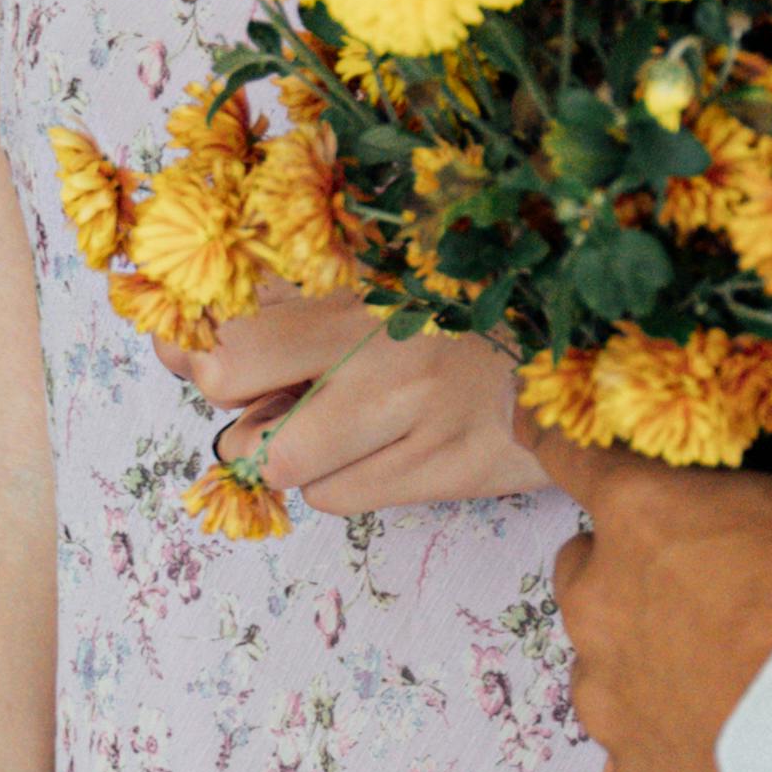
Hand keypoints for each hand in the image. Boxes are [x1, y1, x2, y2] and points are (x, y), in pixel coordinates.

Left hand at [172, 295, 541, 516]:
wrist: (592, 346)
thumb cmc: (473, 307)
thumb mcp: (386, 273)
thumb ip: (289, 298)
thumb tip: (179, 341)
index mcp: (363, 282)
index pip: (228, 336)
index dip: (192, 351)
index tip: (195, 353)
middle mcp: (386, 346)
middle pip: (236, 399)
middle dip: (242, 410)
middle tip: (278, 401)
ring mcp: (421, 413)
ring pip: (286, 467)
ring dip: (297, 456)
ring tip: (342, 427)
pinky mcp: (452, 469)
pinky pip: (341, 498)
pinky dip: (344, 481)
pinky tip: (385, 448)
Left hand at [545, 437, 771, 771]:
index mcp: (645, 516)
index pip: (571, 454)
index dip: (556, 434)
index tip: (531, 418)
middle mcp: (602, 605)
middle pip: (583, 570)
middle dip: (631, 573)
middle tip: (710, 592)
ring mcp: (608, 703)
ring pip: (605, 671)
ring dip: (653, 669)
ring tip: (735, 688)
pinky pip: (639, 757)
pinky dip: (678, 752)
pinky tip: (739, 756)